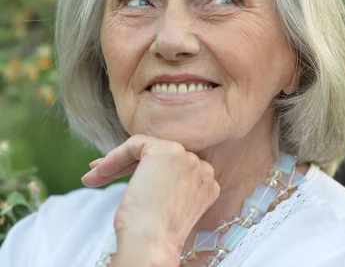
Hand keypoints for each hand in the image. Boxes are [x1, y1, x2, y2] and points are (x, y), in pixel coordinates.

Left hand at [81, 134, 219, 263]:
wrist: (152, 243)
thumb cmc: (156, 236)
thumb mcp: (171, 208)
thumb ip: (171, 188)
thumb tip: (147, 180)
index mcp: (207, 183)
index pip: (175, 170)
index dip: (148, 176)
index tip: (127, 186)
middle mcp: (202, 167)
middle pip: (162, 158)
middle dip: (129, 166)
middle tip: (103, 176)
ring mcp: (186, 157)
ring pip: (147, 149)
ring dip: (117, 162)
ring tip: (94, 177)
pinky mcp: (165, 151)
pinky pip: (135, 144)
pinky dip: (113, 156)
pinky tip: (98, 172)